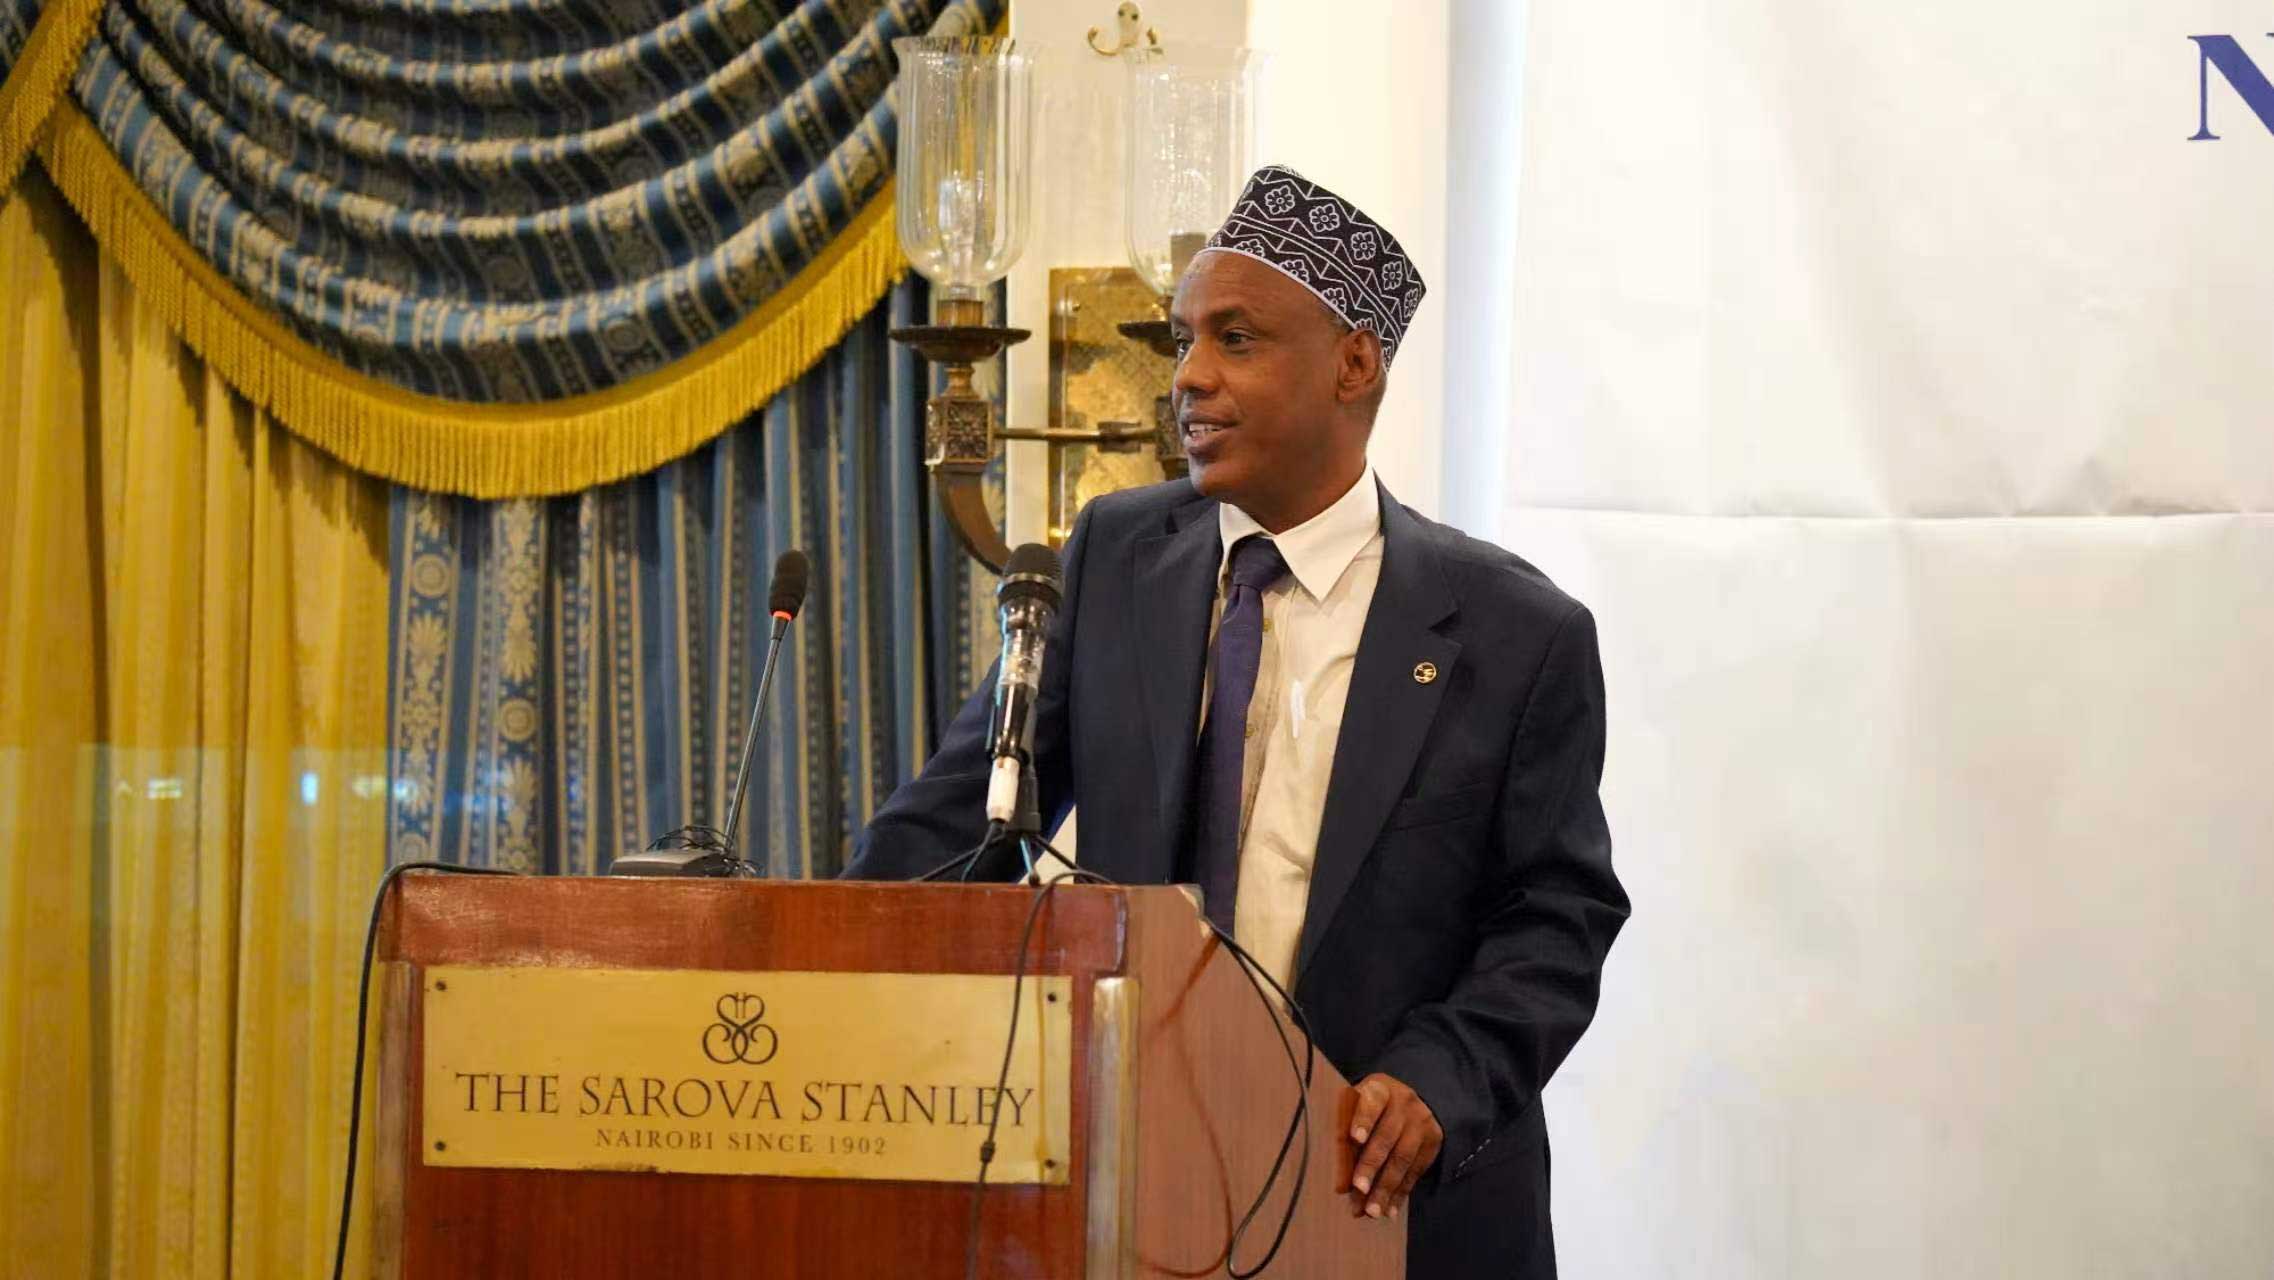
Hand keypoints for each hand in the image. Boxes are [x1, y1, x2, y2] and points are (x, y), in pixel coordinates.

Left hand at [1346, 1072, 1441, 1219]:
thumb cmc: (1372, 1110)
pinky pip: (1415, 1172)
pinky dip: (1400, 1194)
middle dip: (1371, 1165)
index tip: (1355, 1138)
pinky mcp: (1432, 1143)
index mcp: (1379, 1089)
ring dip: (1386, 1188)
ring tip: (1371, 1211)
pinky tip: (1389, 1211)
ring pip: (1402, 1159)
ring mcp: (1421, 1123)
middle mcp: (1403, 1103)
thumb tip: (1341, 1187)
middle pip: (1386, 1136)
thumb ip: (1347, 1142)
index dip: (1363, 1119)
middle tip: (1358, 1189)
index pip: (1371, 1103)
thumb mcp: (1358, 1110)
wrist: (1412, 1100)